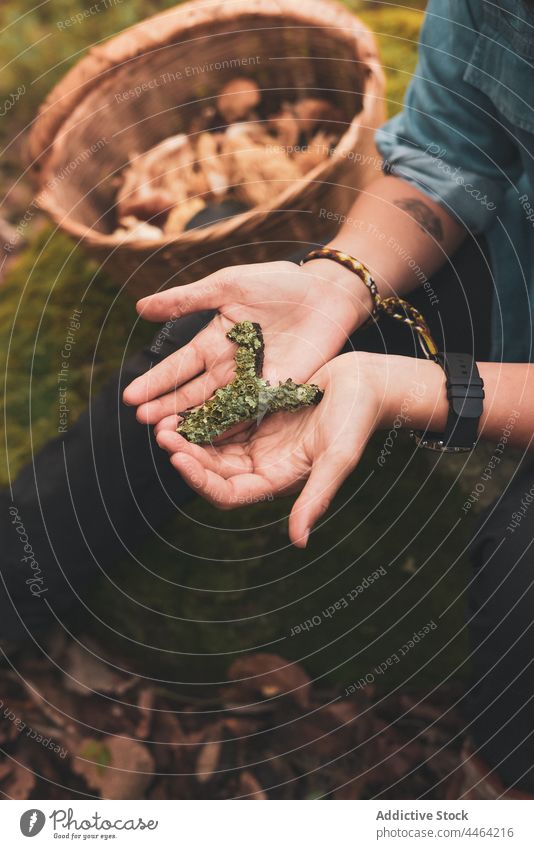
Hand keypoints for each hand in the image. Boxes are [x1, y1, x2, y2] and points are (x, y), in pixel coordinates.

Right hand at [122, 259, 371, 422]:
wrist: (326, 293)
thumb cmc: (278, 283)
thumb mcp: (227, 286)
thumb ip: (186, 300)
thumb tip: (139, 307)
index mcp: (213, 341)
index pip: (178, 366)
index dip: (156, 382)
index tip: (131, 397)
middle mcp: (227, 368)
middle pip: (191, 393)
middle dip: (166, 407)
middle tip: (142, 421)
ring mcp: (250, 384)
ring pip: (215, 409)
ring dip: (191, 422)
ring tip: (166, 435)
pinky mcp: (275, 394)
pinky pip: (248, 415)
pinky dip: (228, 429)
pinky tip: (208, 442)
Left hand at [153, 352, 394, 547]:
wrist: (367, 381)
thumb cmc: (357, 419)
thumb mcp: (338, 458)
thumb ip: (317, 499)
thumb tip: (299, 542)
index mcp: (278, 481)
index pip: (229, 493)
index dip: (201, 480)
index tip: (179, 458)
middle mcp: (264, 464)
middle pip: (213, 470)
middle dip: (186, 455)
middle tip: (163, 433)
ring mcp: (259, 439)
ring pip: (213, 445)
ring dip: (189, 436)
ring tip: (165, 419)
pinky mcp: (257, 412)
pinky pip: (222, 418)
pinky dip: (203, 414)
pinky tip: (185, 402)